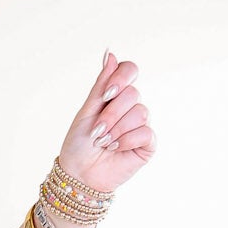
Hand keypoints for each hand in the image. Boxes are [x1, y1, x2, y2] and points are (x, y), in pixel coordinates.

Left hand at [57, 51, 155, 191]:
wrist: (79, 174)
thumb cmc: (79, 143)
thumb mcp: (87, 111)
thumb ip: (101, 84)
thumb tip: (110, 53)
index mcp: (116, 95)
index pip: (130, 70)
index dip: (121, 78)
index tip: (106, 94)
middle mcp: (131, 106)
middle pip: (133, 94)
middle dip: (111, 114)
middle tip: (97, 132)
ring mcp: (141, 124)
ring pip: (140, 113)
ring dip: (116, 130)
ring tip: (103, 143)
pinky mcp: (148, 143)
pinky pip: (145, 132)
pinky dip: (126, 141)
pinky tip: (114, 149)